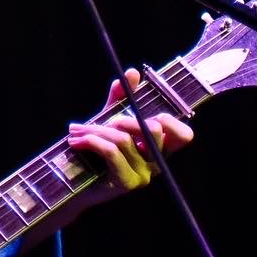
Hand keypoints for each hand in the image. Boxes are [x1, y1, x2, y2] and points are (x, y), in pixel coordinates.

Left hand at [64, 68, 193, 209]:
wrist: (72, 184)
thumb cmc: (93, 152)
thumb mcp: (107, 123)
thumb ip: (120, 100)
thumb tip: (132, 73)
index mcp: (158, 150)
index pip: (184, 136)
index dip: (171, 121)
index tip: (149, 113)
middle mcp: (156, 164)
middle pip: (153, 130)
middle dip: (124, 119)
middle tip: (102, 120)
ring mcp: (143, 175)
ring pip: (124, 139)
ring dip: (95, 129)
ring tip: (76, 130)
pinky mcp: (126, 183)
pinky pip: (112, 152)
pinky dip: (91, 141)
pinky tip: (75, 141)